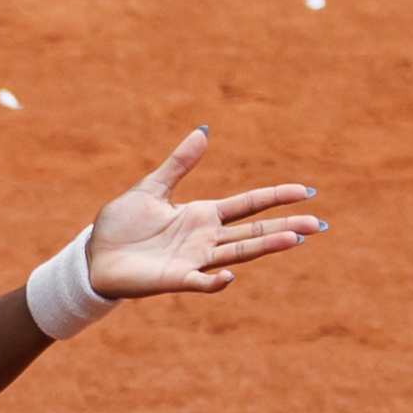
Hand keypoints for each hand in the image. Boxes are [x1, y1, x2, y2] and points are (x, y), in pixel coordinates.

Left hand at [86, 131, 324, 297]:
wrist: (94, 256)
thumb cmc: (121, 225)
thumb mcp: (152, 187)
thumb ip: (179, 164)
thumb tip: (203, 130)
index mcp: (202, 215)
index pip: (247, 205)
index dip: (275, 197)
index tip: (306, 192)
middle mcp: (205, 239)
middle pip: (253, 233)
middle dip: (285, 226)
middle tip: (318, 224)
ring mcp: (193, 260)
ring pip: (237, 254)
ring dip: (265, 248)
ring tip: (294, 240)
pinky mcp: (175, 280)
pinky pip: (200, 282)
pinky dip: (214, 282)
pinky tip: (229, 277)